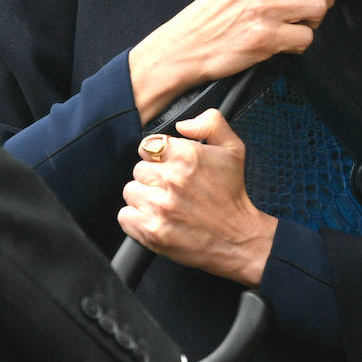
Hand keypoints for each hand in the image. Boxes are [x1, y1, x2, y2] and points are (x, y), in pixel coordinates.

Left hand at [118, 111, 276, 285]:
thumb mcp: (233, 148)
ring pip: (131, 191)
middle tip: (171, 189)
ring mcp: (159, 206)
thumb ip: (210, 123)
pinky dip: (136, 219)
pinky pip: (125, 216)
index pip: (148, 145)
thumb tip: (181, 125)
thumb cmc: (232, 194)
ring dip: (144, 198)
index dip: (156, 156)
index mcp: (187, 155)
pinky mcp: (151, 231)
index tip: (166, 166)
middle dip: (152, 178)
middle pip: (138, 169)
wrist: (237, 239)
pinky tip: (156, 219)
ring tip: (165, 205)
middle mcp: (171, 179)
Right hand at [129, 0, 361, 123]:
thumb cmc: (212, 14)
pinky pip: (306, 39)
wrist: (185, 46)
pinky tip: (280, 44)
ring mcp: (265, 9)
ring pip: (319, 10)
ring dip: (311, 23)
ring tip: (290, 27)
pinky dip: (299, 45)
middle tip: (306, 11)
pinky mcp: (266, 37)